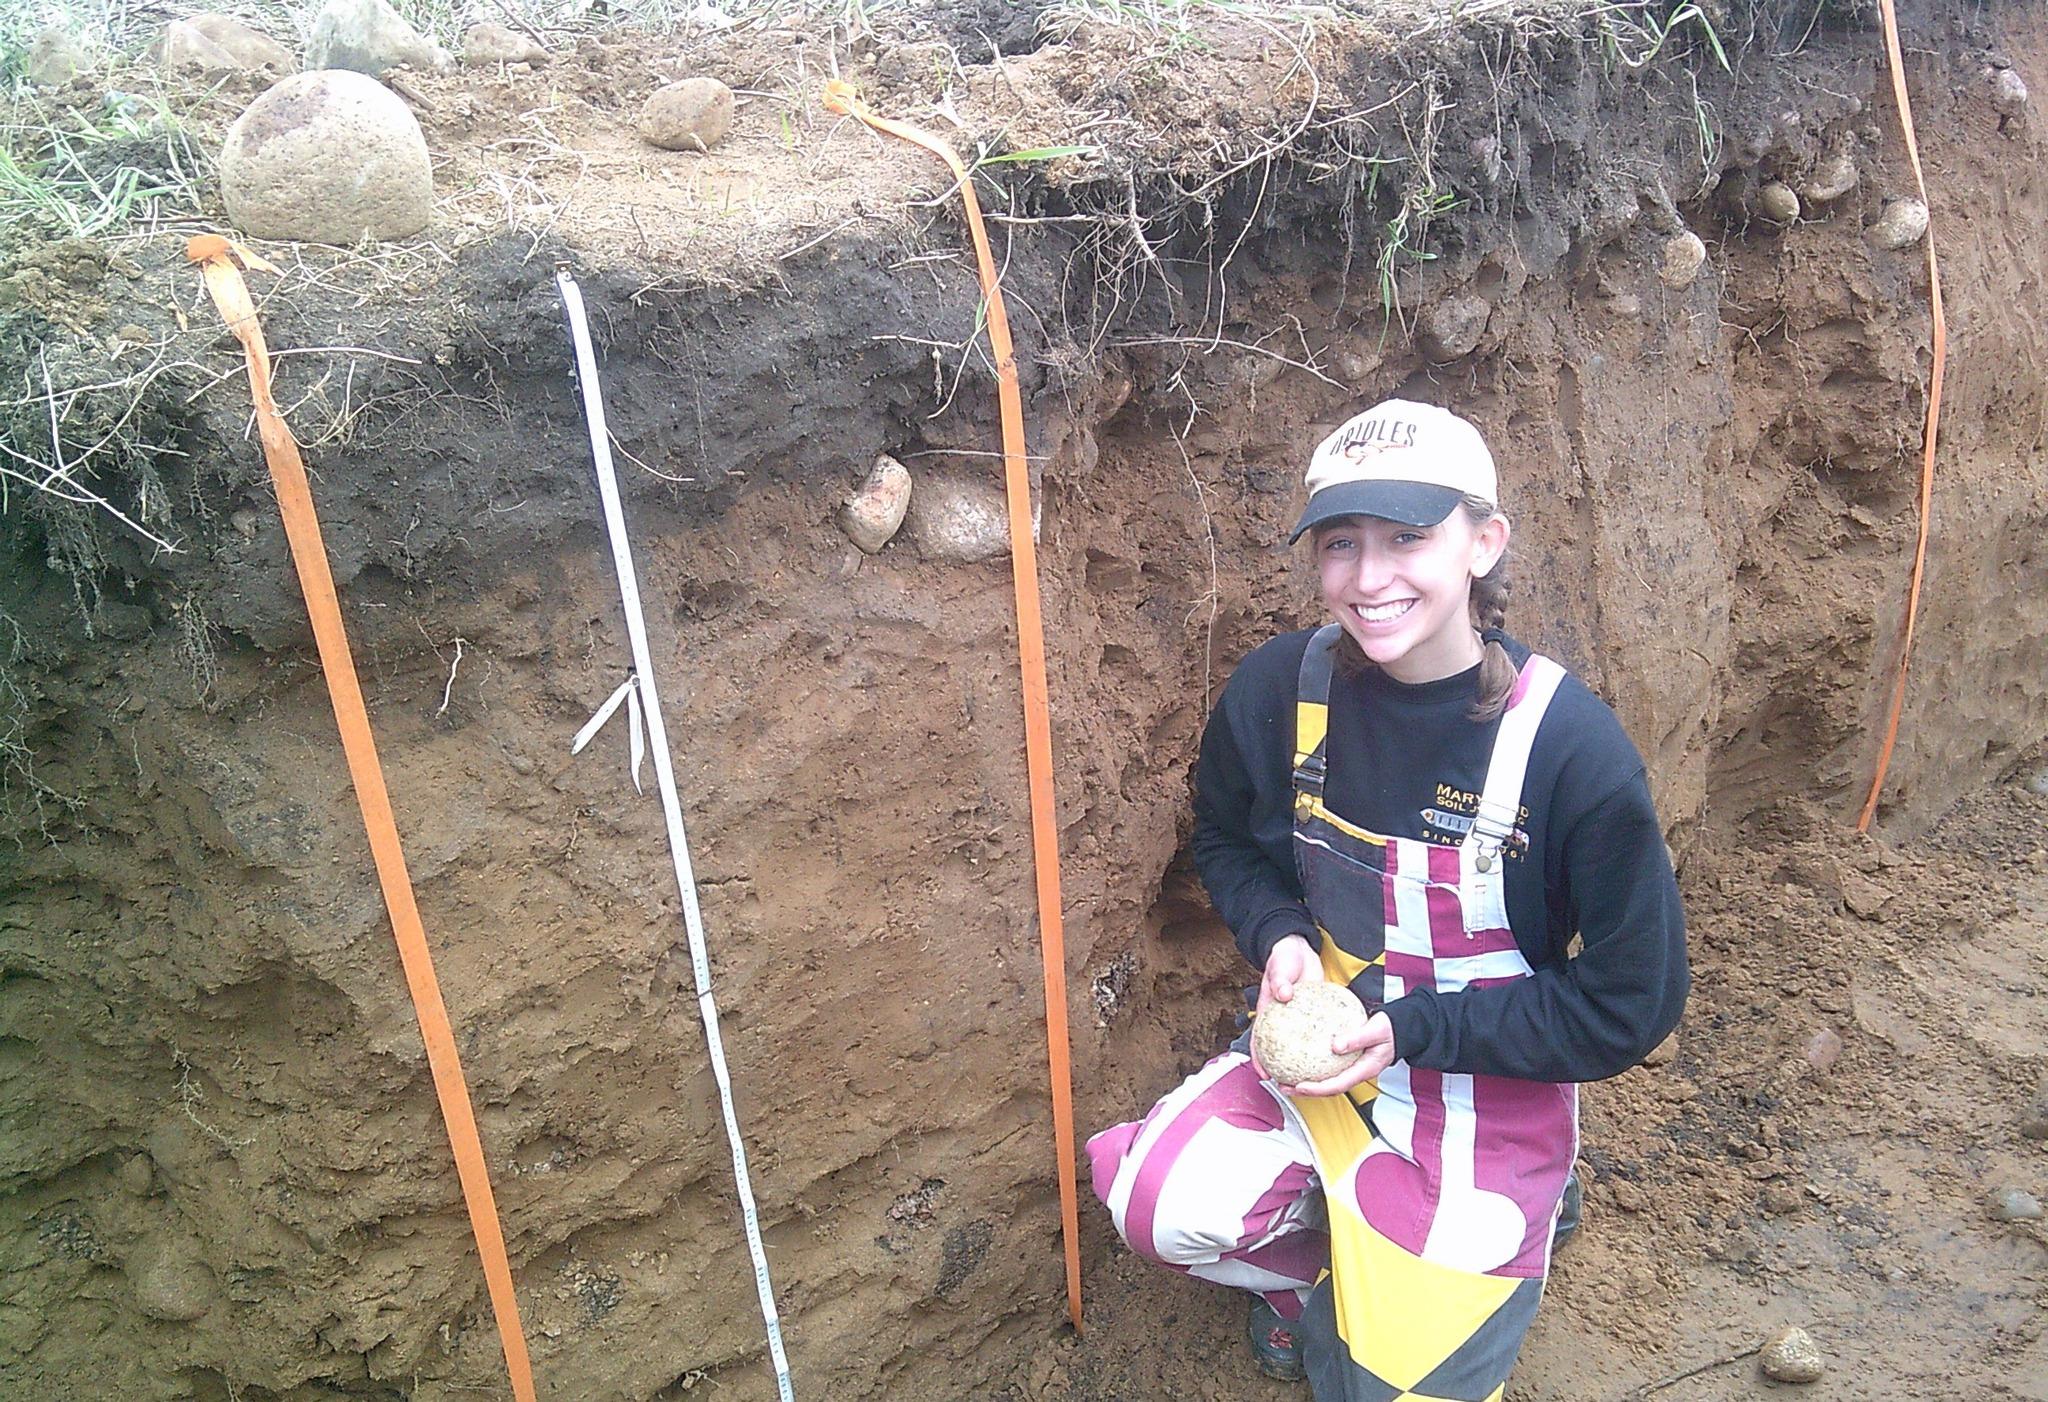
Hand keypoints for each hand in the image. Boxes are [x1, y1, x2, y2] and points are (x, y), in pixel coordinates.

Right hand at [1250, 935, 1323, 1080]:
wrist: (1298, 947)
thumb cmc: (1283, 957)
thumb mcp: (1279, 967)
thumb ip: (1280, 980)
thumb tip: (1284, 994)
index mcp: (1269, 1011)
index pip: (1259, 1040)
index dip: (1259, 1059)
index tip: (1264, 1074)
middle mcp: (1283, 1018)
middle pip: (1279, 1049)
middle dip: (1283, 1068)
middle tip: (1292, 1083)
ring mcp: (1299, 1017)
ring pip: (1300, 1044)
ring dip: (1305, 1060)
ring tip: (1315, 1076)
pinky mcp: (1314, 1012)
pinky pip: (1318, 1030)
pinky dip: (1324, 1041)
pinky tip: (1335, 1052)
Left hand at [1289, 1011, 1397, 1097]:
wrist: (1399, 1030)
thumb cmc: (1390, 1029)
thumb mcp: (1377, 1030)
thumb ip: (1358, 1037)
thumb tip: (1335, 1045)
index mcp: (1364, 1070)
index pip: (1338, 1085)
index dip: (1318, 1089)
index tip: (1300, 1086)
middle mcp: (1356, 1073)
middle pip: (1328, 1089)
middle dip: (1305, 1091)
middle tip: (1283, 1086)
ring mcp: (1352, 1070)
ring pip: (1327, 1081)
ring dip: (1306, 1083)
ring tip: (1284, 1078)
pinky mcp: (1347, 1063)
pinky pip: (1327, 1068)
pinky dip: (1312, 1068)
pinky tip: (1298, 1060)